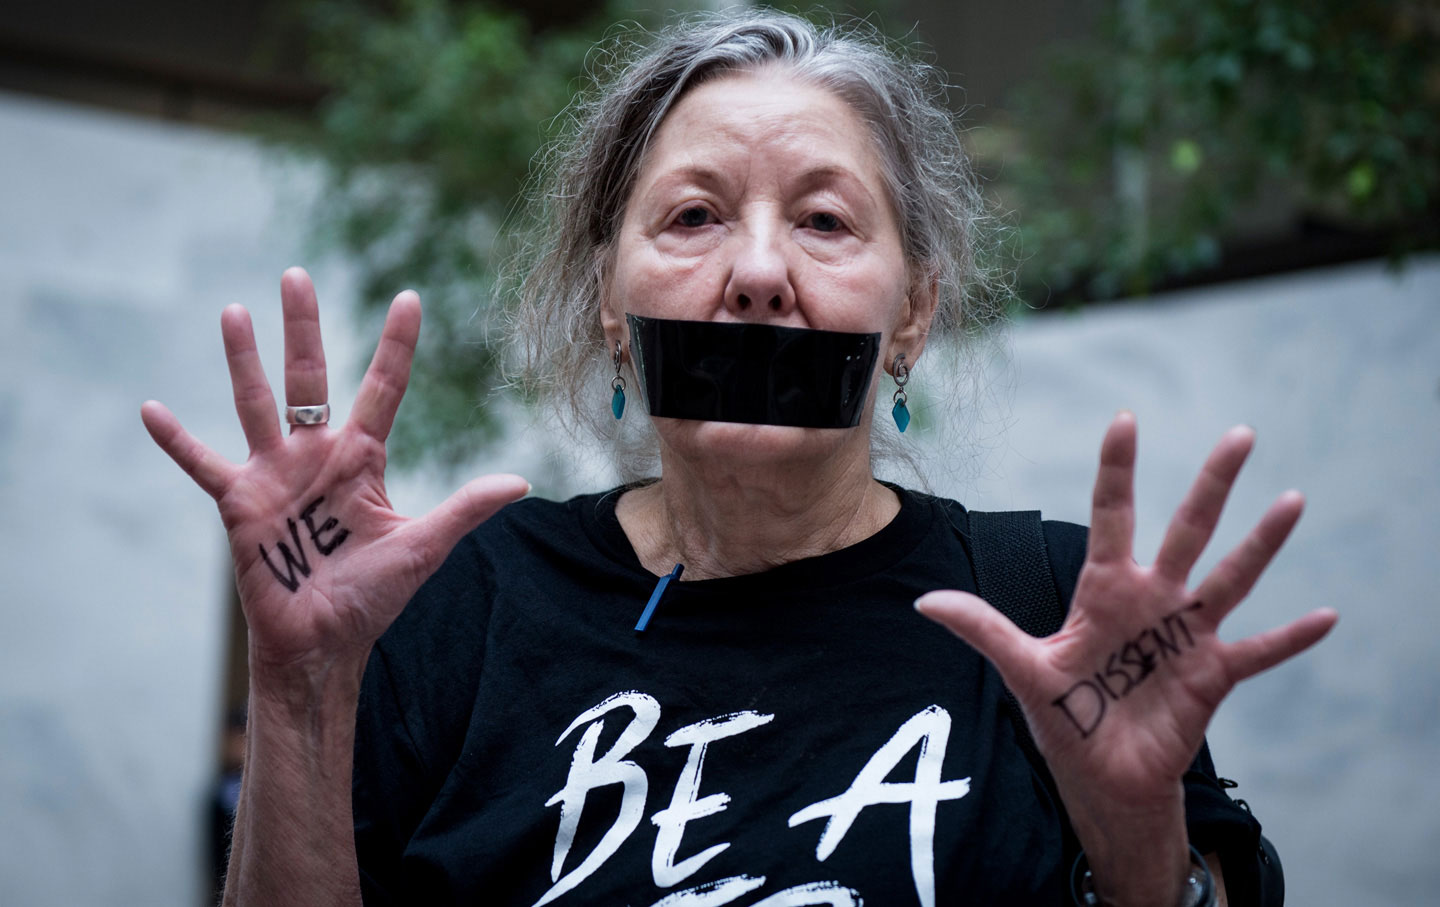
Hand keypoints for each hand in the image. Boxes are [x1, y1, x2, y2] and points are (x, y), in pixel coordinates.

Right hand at [142, 268, 527, 672]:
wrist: (324, 643)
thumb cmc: (373, 597)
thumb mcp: (423, 547)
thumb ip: (465, 509)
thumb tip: (520, 482)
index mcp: (363, 459)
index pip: (384, 388)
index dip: (397, 345)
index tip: (409, 297)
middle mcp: (317, 455)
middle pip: (310, 379)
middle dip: (303, 329)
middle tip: (297, 275)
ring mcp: (275, 474)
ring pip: (256, 404)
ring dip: (244, 360)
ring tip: (234, 311)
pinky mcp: (240, 503)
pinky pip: (202, 464)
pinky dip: (177, 441)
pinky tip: (150, 410)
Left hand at [917, 414, 1335, 892]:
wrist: (1101, 776)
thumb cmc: (1065, 716)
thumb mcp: (1022, 669)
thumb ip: (982, 629)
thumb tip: (924, 601)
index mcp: (1104, 589)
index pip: (1112, 514)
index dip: (1118, 469)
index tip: (1126, 419)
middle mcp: (1152, 599)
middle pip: (1187, 528)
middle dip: (1211, 483)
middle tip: (1240, 435)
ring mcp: (1186, 635)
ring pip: (1230, 577)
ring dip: (1261, 542)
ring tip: (1292, 500)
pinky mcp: (1211, 676)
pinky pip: (1259, 651)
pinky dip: (1291, 637)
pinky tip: (1328, 615)